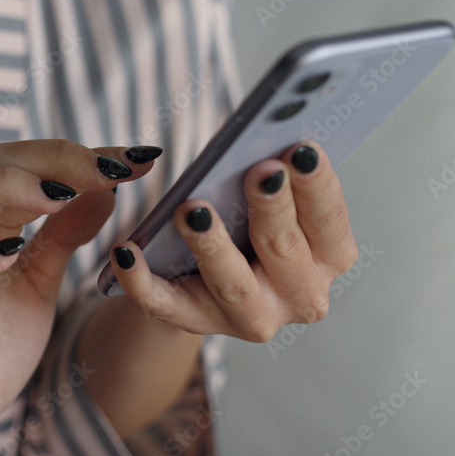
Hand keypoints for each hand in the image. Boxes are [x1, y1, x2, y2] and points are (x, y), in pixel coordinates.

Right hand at [0, 140, 159, 455]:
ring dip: (5, 186)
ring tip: (59, 197)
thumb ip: (64, 235)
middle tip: (110, 171)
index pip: (26, 163)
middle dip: (52, 159)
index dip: (81, 155)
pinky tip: (10, 254)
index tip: (137, 158)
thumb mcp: (39, 280)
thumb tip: (105, 190)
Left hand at [108, 141, 356, 341]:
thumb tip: (264, 132)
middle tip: (260, 171)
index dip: (316, 185)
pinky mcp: (197, 323)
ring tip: (192, 210)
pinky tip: (125, 250)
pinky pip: (166, 304)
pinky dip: (143, 280)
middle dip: (272, 208)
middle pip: (285, 250)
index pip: (328, 220)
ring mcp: (250, 317)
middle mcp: (300, 294)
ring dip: (213, 245)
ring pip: (232, 285)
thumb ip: (276, 172)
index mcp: (329, 257)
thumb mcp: (269, 197)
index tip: (302, 148)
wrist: (207, 277)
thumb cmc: (250, 220)